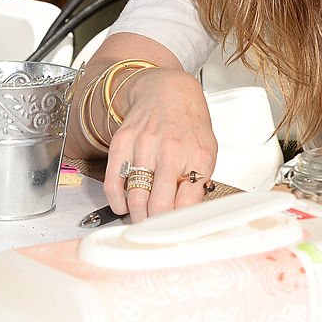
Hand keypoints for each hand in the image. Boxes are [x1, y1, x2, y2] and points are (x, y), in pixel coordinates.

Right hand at [103, 69, 217, 220]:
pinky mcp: (122, 142)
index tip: (173, 230)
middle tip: (155, 227)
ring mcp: (145, 146)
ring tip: (141, 218)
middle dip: (156, 224)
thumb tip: (187, 215)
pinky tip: (124, 204)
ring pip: (136, 198)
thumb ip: (199, 182)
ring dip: (137, 216)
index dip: (179, 223)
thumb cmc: (189, 125)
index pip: (188, 204)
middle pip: (159, 206)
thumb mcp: (207, 151)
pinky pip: (113, 183)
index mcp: (198, 155)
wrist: (168, 92)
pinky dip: (117, 201)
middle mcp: (172, 150)